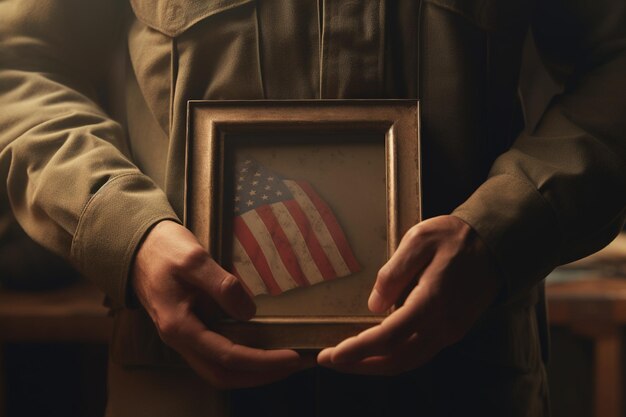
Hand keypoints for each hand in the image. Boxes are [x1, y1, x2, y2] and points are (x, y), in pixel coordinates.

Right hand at [132, 220, 309, 387]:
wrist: (139, 247)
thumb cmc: (164, 250)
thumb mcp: (194, 259)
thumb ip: (221, 286)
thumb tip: (249, 312)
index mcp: (179, 326)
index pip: (227, 357)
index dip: (262, 361)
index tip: (291, 357)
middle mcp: (180, 340)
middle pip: (224, 375)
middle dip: (262, 375)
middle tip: (296, 365)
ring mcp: (185, 338)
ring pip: (220, 370)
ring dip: (253, 371)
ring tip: (285, 361)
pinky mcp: (191, 331)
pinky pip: (218, 355)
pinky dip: (243, 358)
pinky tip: (263, 348)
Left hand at [317, 215, 500, 374]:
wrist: (497, 244)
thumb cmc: (456, 236)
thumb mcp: (419, 239)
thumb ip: (394, 272)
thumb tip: (374, 305)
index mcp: (432, 301)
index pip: (388, 337)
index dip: (357, 349)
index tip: (331, 354)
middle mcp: (442, 325)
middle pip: (395, 360)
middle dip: (358, 365)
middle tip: (328, 360)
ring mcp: (449, 332)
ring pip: (408, 362)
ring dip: (374, 366)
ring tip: (346, 360)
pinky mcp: (452, 331)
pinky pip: (418, 354)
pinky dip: (392, 359)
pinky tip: (375, 350)